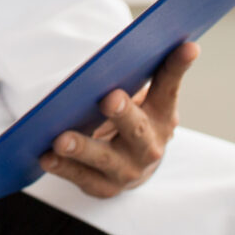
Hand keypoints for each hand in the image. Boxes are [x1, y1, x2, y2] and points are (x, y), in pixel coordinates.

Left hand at [41, 40, 198, 197]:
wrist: (134, 169)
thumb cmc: (133, 122)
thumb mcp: (143, 101)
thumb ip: (136, 77)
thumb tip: (118, 52)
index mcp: (161, 117)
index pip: (169, 87)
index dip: (178, 66)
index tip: (188, 46)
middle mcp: (149, 146)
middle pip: (137, 129)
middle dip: (123, 113)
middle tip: (110, 98)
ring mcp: (127, 169)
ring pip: (104, 158)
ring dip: (82, 148)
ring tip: (61, 139)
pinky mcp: (103, 187)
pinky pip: (80, 177)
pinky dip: (63, 167)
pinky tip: (47, 157)